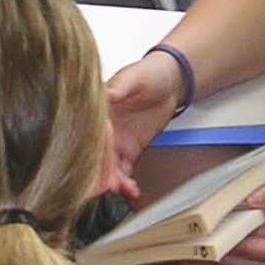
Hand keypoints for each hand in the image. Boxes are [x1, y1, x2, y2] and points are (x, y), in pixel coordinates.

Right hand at [103, 55, 187, 195]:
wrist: (170, 81)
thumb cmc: (149, 73)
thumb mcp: (135, 76)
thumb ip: (122, 85)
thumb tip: (109, 93)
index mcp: (99, 111)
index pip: (94, 134)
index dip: (95, 151)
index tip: (98, 164)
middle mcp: (104, 130)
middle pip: (97, 155)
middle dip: (102, 172)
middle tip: (110, 186)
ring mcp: (116, 142)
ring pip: (109, 167)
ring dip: (114, 181)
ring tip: (123, 189)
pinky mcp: (129, 151)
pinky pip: (124, 171)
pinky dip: (126, 183)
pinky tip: (132, 191)